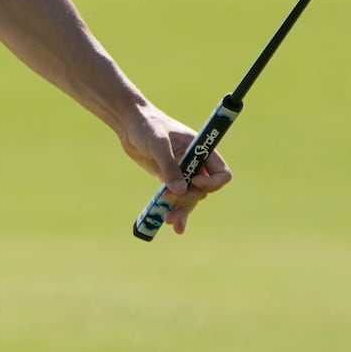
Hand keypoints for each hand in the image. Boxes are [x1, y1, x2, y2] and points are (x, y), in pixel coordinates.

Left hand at [116, 105, 232, 233]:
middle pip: (202, 191)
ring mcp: (182, 173)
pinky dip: (176, 212)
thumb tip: (180, 190)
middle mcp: (195, 164)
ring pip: (190, 198)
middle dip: (188, 198)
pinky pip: (177, 199)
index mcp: (201, 150)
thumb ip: (169, 165)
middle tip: (167, 197)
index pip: (221, 173)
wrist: (129, 125)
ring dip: (181, 210)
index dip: (212, 182)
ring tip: (168, 220)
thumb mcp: (158, 143)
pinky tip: (174, 226)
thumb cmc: (146, 125)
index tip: (194, 181)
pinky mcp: (169, 180)